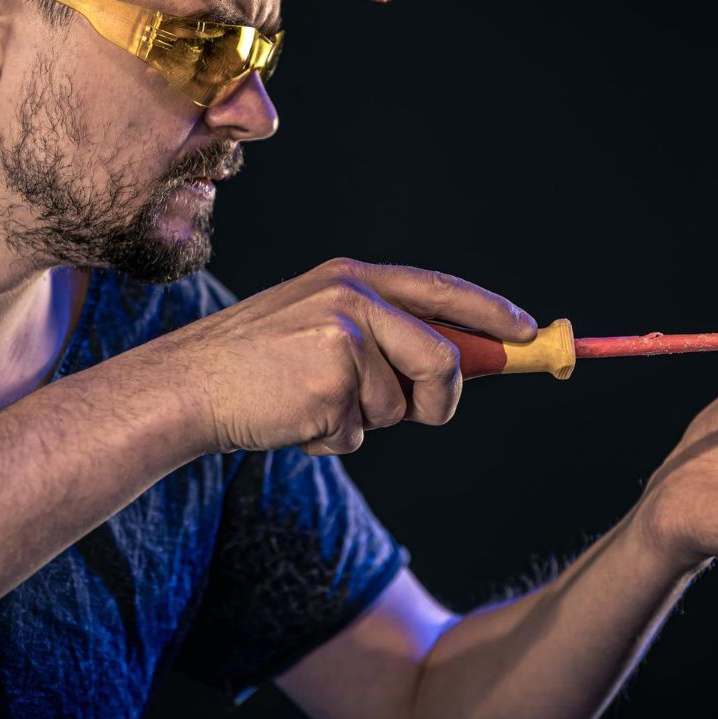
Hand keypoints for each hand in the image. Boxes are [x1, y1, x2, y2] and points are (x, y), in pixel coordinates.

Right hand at [139, 257, 538, 456]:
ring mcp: (343, 338)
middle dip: (441, 398)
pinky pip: (362, 433)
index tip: (529, 334)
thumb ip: (382, 334)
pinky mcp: (330, 381)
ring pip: (401, 406)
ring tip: (311, 403)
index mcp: (353, 277)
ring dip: (366, 422)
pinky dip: (333, 440)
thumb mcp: (320, 326)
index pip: (441, 290)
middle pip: (444, 358)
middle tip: (424, 413)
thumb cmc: (257, 364)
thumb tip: (457, 365)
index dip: (490, 313)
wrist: (188, 384)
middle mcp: (354, 297)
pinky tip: (294, 418)